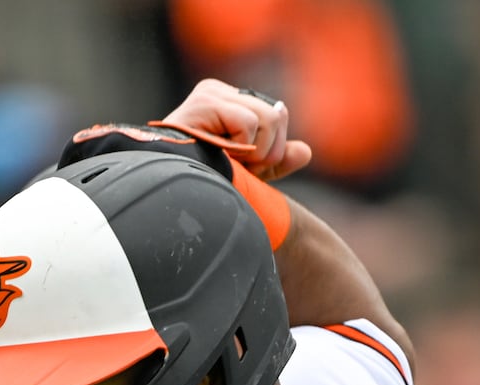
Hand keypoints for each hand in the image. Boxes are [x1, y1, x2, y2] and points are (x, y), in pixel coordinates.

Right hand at [158, 78, 311, 180]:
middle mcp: (218, 92)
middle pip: (277, 113)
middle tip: (239, 166)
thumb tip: (306, 152)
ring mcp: (211, 94)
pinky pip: (250, 122)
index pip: (276, 114)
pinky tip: (220, 155)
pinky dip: (243, 147)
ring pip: (270, 117)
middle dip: (267, 151)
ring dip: (257, 152)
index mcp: (227, 102)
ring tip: (229, 162)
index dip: (271, 148)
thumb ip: (276, 162)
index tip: (246, 167)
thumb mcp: (249, 175)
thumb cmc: (204, 185)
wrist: (173, 197)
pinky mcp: (205, 101)